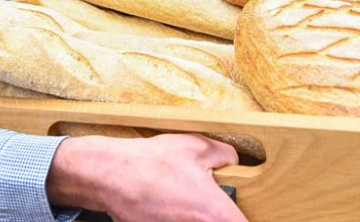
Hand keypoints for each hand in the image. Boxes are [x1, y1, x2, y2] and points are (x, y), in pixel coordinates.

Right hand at [47, 133, 246, 221]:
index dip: (246, 219)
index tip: (240, 212)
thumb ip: (225, 155)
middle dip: (219, 215)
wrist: (112, 176)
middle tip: (209, 203)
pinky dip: (178, 219)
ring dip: (197, 217)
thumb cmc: (153, 161)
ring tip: (184, 201)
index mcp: (215, 212)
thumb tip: (234, 161)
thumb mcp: (196, 146)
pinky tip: (169, 206)